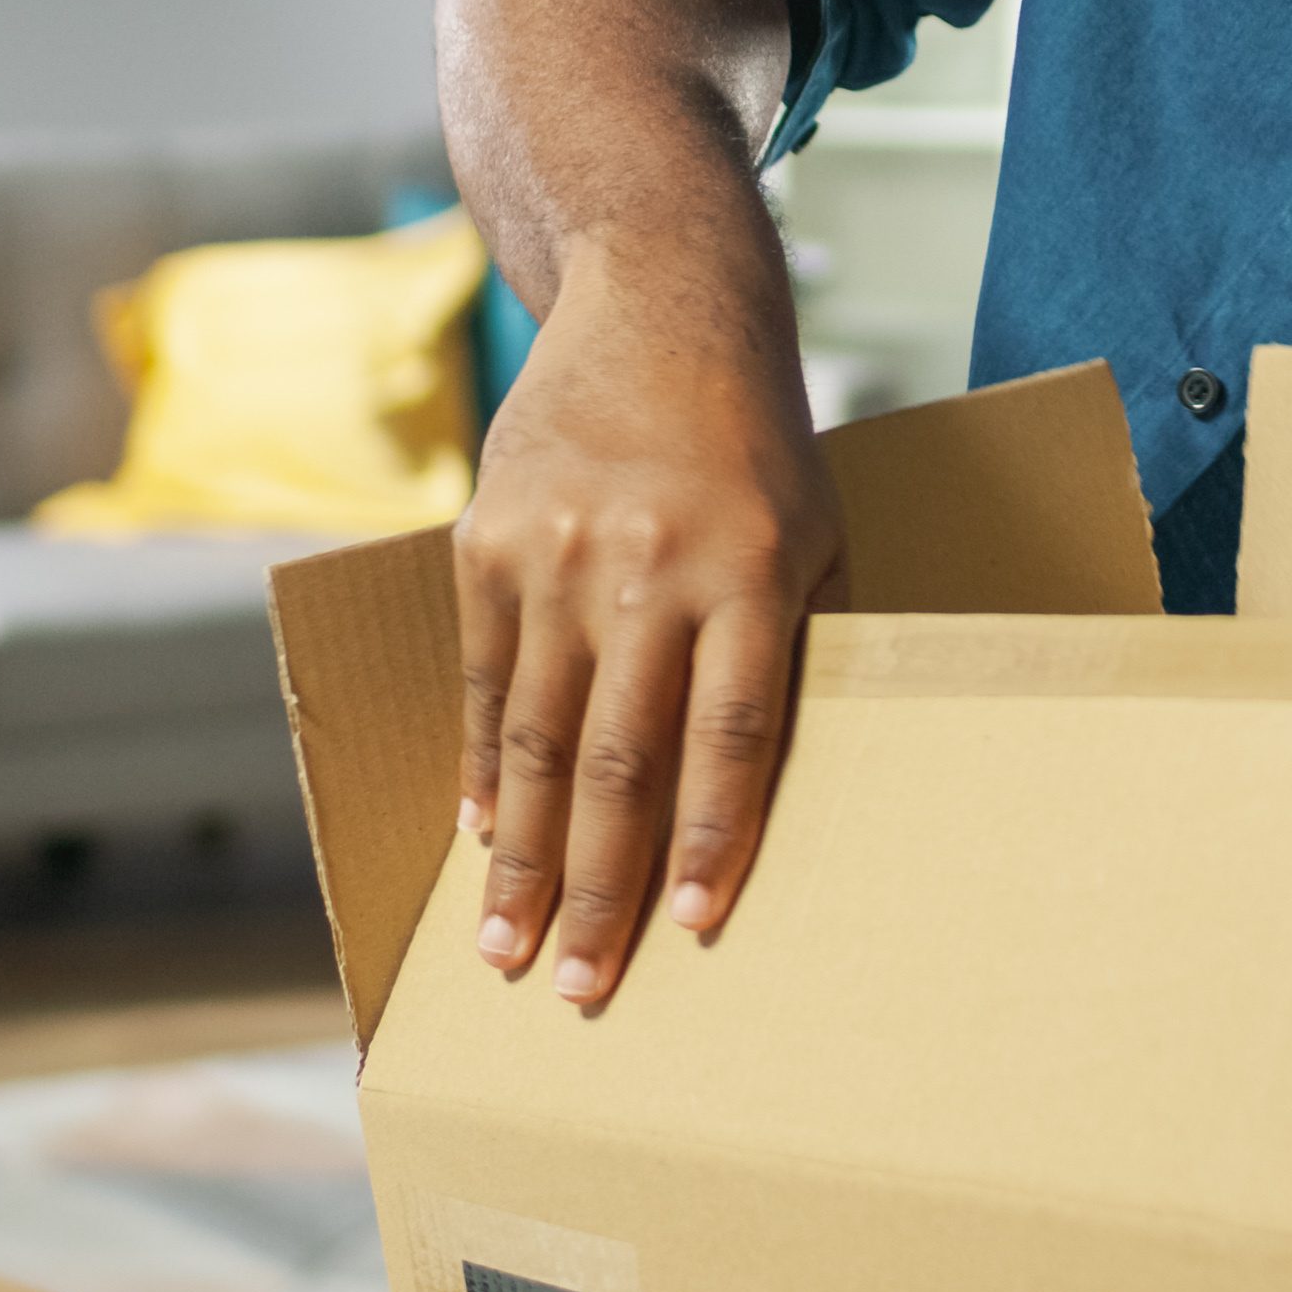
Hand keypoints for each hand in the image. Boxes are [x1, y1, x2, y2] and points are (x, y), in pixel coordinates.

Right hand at [450, 246, 843, 1008]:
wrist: (658, 300)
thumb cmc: (757, 440)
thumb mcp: (810, 530)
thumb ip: (780, 645)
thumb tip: (745, 790)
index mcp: (747, 572)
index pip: (730, 737)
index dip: (710, 840)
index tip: (689, 930)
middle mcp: (648, 568)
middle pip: (619, 761)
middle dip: (595, 888)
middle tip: (579, 990)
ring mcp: (558, 554)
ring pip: (538, 737)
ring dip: (521, 856)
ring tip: (505, 947)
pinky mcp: (490, 539)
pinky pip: (486, 679)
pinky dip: (486, 767)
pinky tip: (482, 836)